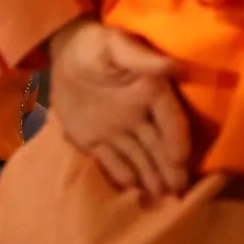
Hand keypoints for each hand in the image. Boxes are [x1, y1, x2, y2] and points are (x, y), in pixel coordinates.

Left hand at [47, 18, 189, 203]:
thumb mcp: (116, 45)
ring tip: (159, 200)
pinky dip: (121, 176)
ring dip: (150, 178)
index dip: (178, 142)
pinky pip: (110, 162)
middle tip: (177, 194)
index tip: (181, 161)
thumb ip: (144, 59)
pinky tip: (131, 190)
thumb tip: (178, 68)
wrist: (62, 51)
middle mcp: (139, 116)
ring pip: (139, 158)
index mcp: (150, 92)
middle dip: (169, 170)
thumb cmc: (93, 44)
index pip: (171, 121)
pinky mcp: (95, 140)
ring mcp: (118, 131)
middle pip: (159, 147)